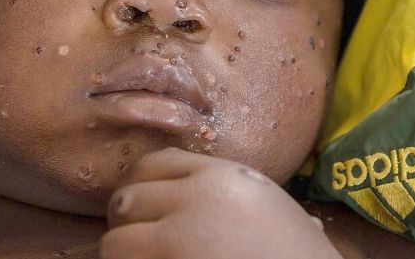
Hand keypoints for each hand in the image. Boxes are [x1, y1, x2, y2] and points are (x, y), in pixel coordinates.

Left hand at [102, 148, 342, 258]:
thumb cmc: (299, 255)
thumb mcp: (268, 207)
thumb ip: (227, 193)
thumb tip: (175, 197)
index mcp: (221, 176)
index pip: (153, 164)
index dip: (137, 186)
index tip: (136, 209)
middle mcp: (196, 198)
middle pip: (128, 198)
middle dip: (125, 223)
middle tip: (134, 244)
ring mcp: (180, 237)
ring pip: (116, 241)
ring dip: (122, 255)